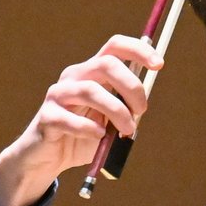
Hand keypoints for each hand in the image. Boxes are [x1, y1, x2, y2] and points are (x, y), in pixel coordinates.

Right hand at [0, 35, 162, 205]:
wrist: (49, 158)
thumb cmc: (84, 136)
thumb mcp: (111, 120)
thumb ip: (127, 109)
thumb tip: (142, 105)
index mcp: (92, 72)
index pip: (114, 47)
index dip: (138, 50)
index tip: (159, 65)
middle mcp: (74, 76)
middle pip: (106, 64)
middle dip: (132, 86)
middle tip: (142, 111)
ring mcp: (58, 95)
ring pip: (90, 90)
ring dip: (117, 111)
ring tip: (127, 131)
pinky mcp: (47, 117)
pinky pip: (69, 118)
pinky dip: (89, 128)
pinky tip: (99, 136)